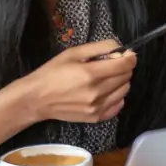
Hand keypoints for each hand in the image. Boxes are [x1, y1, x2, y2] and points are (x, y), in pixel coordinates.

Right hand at [21, 40, 136, 126]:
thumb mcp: (73, 52)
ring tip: (106, 78)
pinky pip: (118, 105)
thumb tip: (121, 48)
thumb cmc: (53, 72)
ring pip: (124, 91)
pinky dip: (117, 96)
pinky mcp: (95, 118)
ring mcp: (97, 107)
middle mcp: (97, 92)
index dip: (130, 57)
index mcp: (90, 74)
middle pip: (126, 77)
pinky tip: (105, 91)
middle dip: (123, 68)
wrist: (36, 99)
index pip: (124, 65)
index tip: (127, 54)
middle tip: (111, 64)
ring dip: (120, 82)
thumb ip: (100, 48)